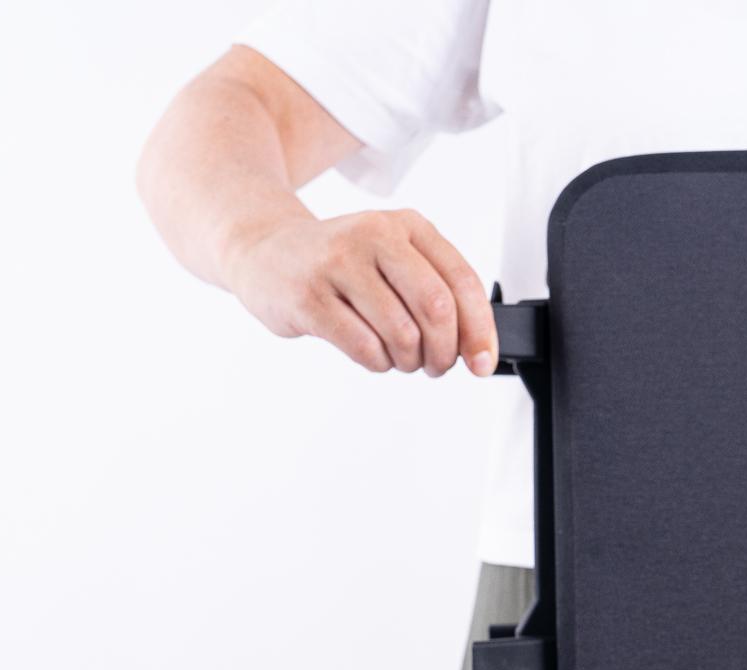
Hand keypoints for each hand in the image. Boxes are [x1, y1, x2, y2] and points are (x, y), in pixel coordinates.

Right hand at [222, 209, 497, 376]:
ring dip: (408, 360)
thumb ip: (435, 293)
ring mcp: (338, 264)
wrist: (263, 250)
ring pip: (402, 333)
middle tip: (436, 365)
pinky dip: (378, 362)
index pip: (462, 281)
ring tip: (399, 357)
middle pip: (436, 308)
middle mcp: (375, 236)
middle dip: (444, 351)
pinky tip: (371, 353)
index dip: (480, 329)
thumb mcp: (393, 260)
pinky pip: (364, 347)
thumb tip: (477, 348)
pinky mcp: (309, 296)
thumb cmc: (340, 264)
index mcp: (407, 226)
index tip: (483, 363)